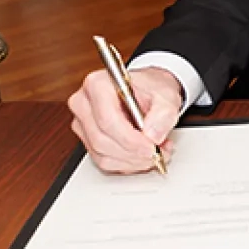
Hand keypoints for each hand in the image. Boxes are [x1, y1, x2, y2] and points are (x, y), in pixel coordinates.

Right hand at [67, 66, 182, 173]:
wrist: (148, 92)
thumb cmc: (152, 89)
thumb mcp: (166, 95)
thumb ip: (164, 114)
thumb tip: (153, 135)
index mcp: (98, 84)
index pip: (108, 120)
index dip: (130, 139)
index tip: (151, 147)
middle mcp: (84, 103)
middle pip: (102, 140)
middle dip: (133, 152)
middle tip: (158, 152)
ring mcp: (82, 123)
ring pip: (102, 154)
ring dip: (132, 160)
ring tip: (155, 152)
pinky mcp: (86, 139)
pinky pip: (103, 161)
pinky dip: (127, 164)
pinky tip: (142, 156)